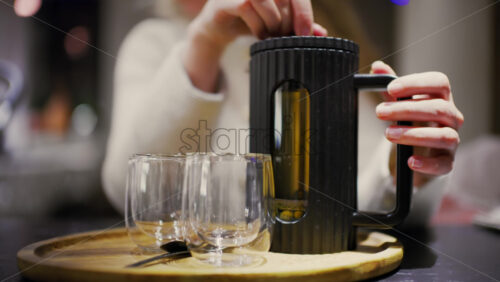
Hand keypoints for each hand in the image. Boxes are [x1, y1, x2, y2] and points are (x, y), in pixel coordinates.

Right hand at [184, 0, 326, 91]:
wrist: (218, 29)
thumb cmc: (249, 21)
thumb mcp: (276, 24)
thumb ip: (297, 26)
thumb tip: (321, 33)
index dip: (304, 13)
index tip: (305, 34)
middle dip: (287, 22)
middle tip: (283, 37)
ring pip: (266, 0)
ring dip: (272, 23)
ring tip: (270, 35)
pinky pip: (246, 7)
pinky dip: (257, 25)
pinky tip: (258, 34)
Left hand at [371, 61, 463, 186]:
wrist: (415, 151)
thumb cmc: (410, 120)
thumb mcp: (398, 102)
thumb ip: (389, 85)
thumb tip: (377, 66)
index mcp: (441, 97)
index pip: (439, 82)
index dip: (416, 84)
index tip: (391, 89)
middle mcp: (452, 116)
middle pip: (438, 108)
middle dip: (406, 109)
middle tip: (379, 112)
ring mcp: (452, 140)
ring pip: (443, 135)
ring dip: (414, 134)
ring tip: (388, 134)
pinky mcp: (447, 162)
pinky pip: (443, 164)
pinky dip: (427, 163)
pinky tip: (409, 161)